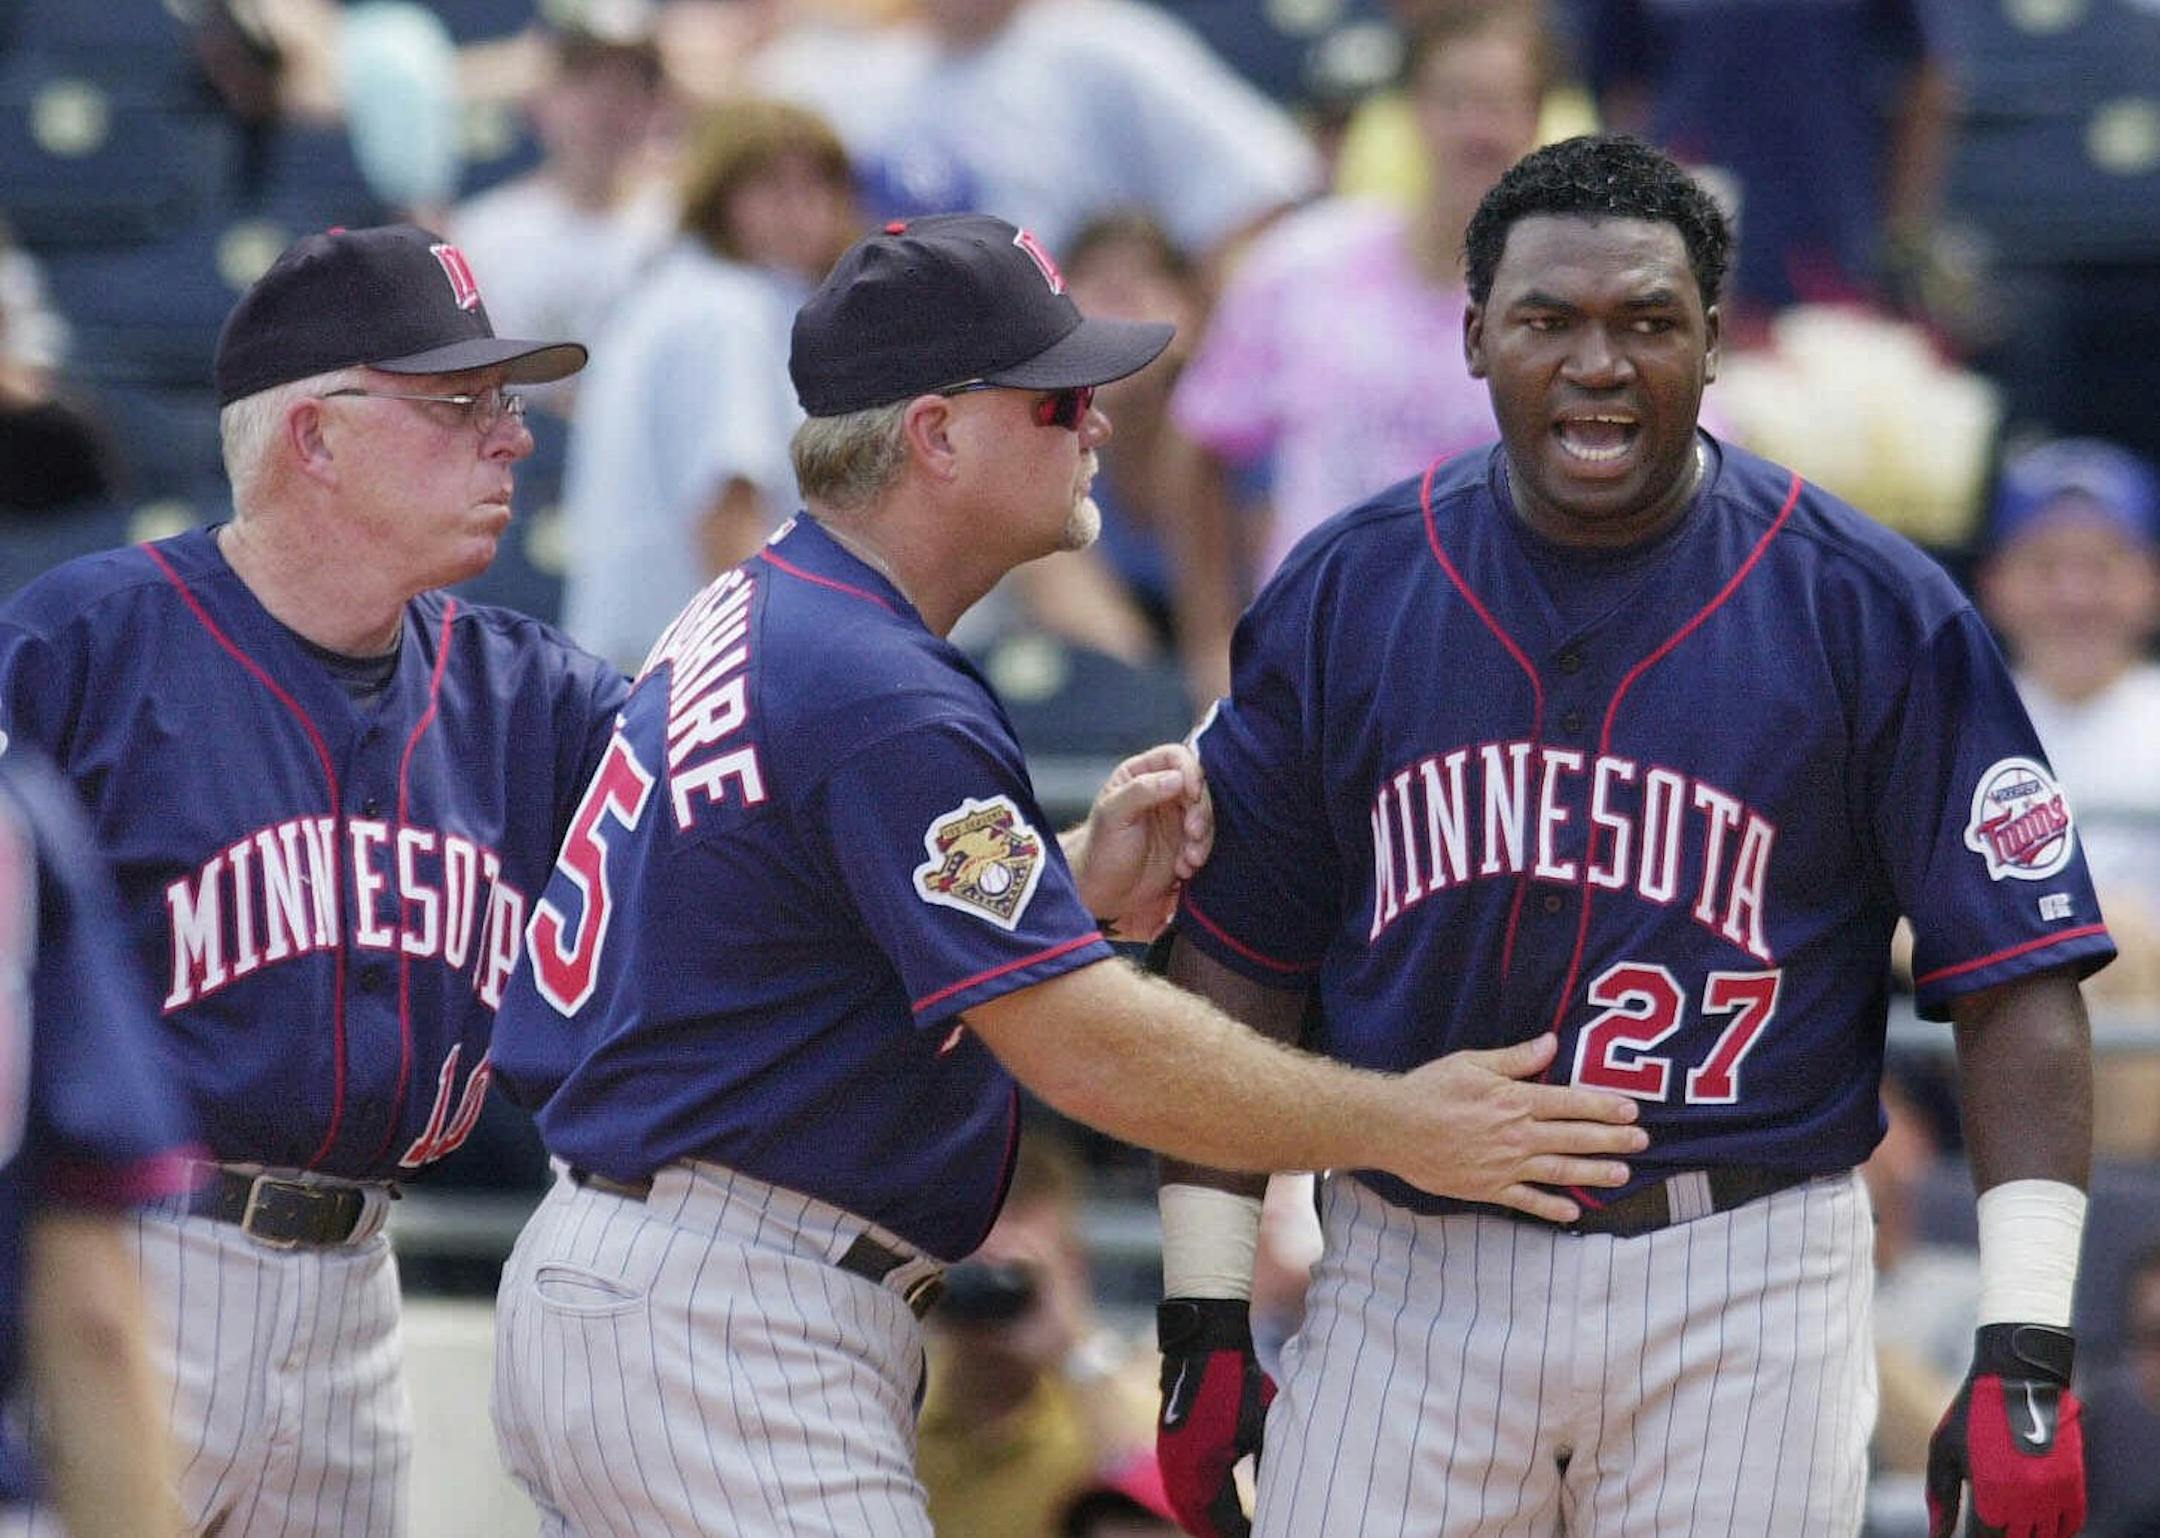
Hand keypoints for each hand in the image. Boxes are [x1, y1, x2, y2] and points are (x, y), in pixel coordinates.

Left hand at [1068, 742, 1211, 941]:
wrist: (1104, 892)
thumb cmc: (1101, 849)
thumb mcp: (1113, 815)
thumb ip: (1141, 790)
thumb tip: (1177, 778)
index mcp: (1141, 774)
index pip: (1176, 757)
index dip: (1190, 771)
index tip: (1192, 794)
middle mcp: (1162, 791)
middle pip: (1198, 786)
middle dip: (1200, 811)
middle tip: (1192, 834)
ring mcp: (1176, 817)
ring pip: (1205, 815)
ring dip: (1202, 837)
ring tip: (1188, 860)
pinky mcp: (1186, 842)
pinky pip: (1205, 840)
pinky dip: (1200, 854)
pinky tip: (1183, 869)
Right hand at [1158, 1298, 1272, 1537]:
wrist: (1206, 1338)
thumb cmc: (1239, 1378)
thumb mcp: (1262, 1424)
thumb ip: (1265, 1465)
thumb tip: (1274, 1499)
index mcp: (1202, 1466)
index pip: (1221, 1520)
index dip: (1239, 1534)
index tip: (1260, 1536)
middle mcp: (1179, 1467)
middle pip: (1197, 1519)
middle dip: (1219, 1532)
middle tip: (1245, 1536)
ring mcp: (1169, 1454)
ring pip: (1184, 1505)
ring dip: (1204, 1520)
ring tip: (1228, 1531)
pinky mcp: (1169, 1442)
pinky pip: (1178, 1486)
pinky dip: (1193, 1502)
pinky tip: (1210, 1506)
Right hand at [1379, 1035, 1645, 1222]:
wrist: (1394, 1127)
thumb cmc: (1431, 1089)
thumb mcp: (1472, 1062)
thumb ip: (1516, 1058)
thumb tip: (1551, 1044)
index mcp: (1515, 1100)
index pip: (1570, 1103)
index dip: (1604, 1106)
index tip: (1631, 1109)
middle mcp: (1516, 1134)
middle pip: (1574, 1138)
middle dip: (1612, 1140)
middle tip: (1642, 1141)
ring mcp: (1505, 1164)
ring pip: (1560, 1170)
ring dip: (1594, 1172)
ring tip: (1622, 1174)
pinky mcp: (1488, 1187)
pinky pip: (1527, 1200)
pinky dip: (1551, 1207)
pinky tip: (1573, 1211)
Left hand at [1926, 1324, 2084, 1537]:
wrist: (2018, 1377)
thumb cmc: (1973, 1413)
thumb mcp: (1944, 1449)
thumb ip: (1940, 1495)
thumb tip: (1937, 1536)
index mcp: (1991, 1492)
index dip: (1976, 1536)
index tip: (1971, 1528)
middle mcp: (2026, 1499)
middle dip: (2000, 1534)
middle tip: (1989, 1522)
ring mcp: (2054, 1493)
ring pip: (2044, 1536)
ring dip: (2027, 1532)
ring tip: (2011, 1521)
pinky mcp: (2074, 1482)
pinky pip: (2071, 1524)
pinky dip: (2057, 1529)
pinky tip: (2037, 1521)